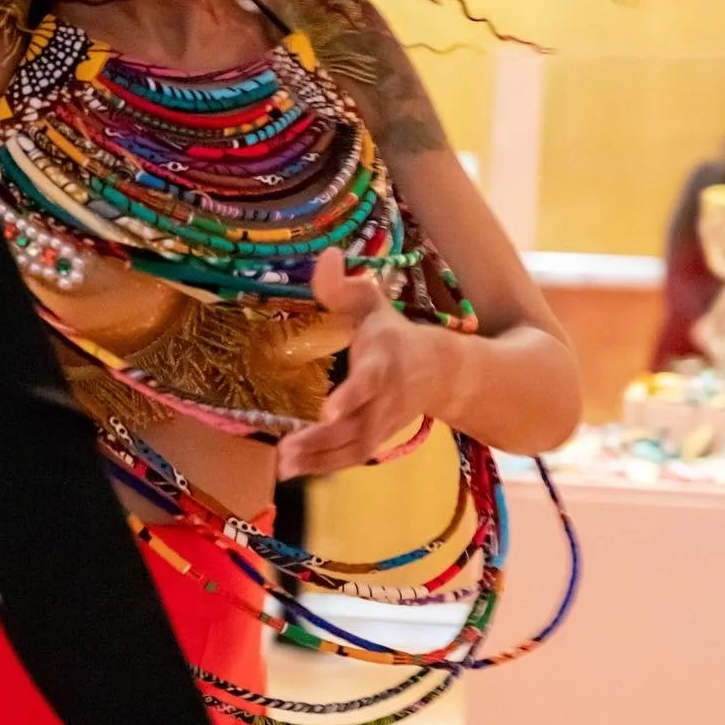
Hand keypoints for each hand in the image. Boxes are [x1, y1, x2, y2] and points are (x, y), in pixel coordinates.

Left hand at [275, 249, 450, 478]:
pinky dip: (322, 466)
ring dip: (317, 459)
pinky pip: (350, 458)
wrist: (442, 372)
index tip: (328, 408)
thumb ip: (345, 287)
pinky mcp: (375, 439)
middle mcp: (387, 398)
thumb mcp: (372, 305)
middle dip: (322, 440)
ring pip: (353, 448)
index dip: (352, 395)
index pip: (371, 381)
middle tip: (283, 450)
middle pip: (358, 426)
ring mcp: (383, 424)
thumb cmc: (394, 334)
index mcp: (385, 361)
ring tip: (281, 464)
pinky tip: (291, 469)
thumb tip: (327, 256)